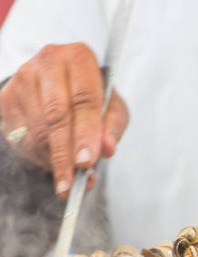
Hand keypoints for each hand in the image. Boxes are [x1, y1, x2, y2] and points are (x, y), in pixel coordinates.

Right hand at [0, 43, 128, 197]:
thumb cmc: (93, 98)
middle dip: (65, 153)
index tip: (87, 162)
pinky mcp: (4, 98)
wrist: (60, 86)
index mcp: (79, 58)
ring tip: (68, 174)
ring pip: (37, 129)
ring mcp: (22, 78)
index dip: (86, 133)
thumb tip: (107, 149)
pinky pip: (19, 136)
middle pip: (56, 115)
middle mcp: (48, 62)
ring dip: (53, 159)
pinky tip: (51, 160)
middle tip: (71, 182)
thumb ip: (112, 127)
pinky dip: (38, 156)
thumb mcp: (113, 109)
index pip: (84, 99)